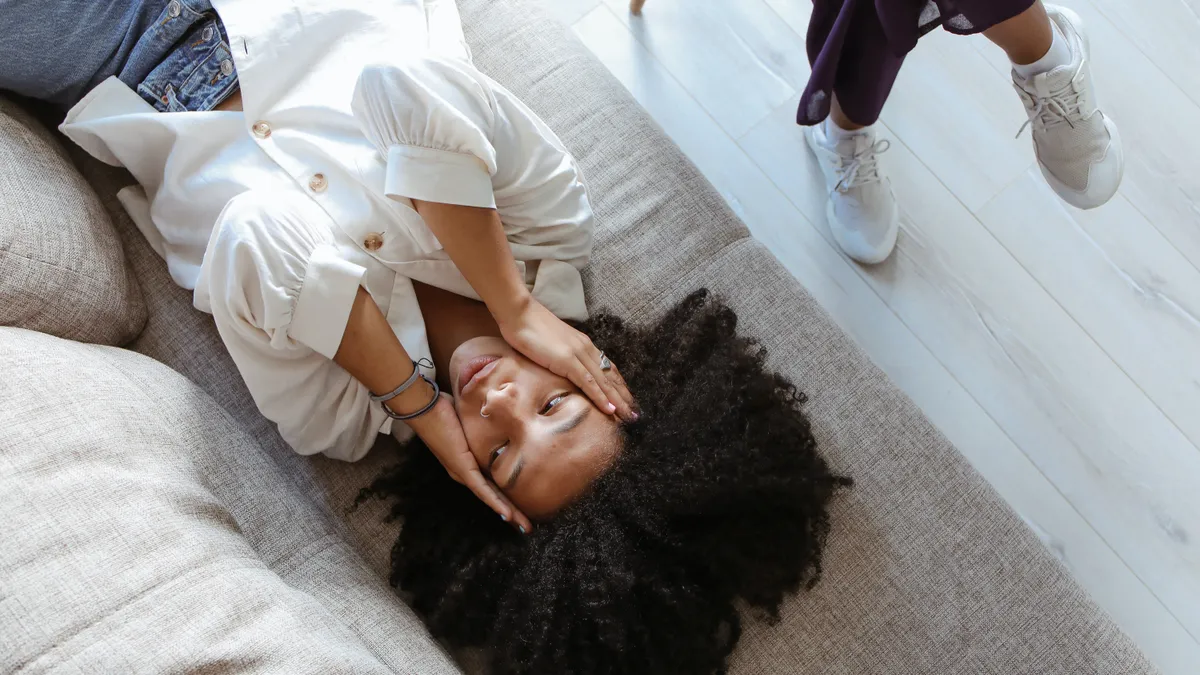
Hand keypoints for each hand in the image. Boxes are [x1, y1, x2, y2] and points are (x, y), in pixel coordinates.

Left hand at [405, 392, 533, 533]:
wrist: (423, 406)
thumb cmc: (442, 408)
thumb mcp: (470, 418)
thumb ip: (483, 420)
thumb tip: (498, 411)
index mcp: (465, 463)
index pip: (489, 485)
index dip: (505, 498)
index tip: (519, 509)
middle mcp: (463, 473)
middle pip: (491, 496)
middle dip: (511, 512)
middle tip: (527, 527)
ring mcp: (462, 472)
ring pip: (488, 497)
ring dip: (507, 512)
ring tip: (523, 526)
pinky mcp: (461, 468)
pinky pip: (481, 489)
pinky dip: (494, 502)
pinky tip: (506, 515)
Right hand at [498, 296, 635, 420]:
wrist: (518, 312)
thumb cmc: (529, 328)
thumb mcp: (551, 345)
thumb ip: (561, 356)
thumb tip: (563, 369)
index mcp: (583, 345)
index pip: (607, 368)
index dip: (619, 385)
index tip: (627, 400)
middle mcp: (586, 349)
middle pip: (611, 376)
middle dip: (624, 396)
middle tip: (635, 414)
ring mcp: (578, 354)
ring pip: (604, 382)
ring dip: (618, 401)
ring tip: (629, 416)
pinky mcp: (567, 360)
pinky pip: (588, 382)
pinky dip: (601, 397)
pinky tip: (610, 409)